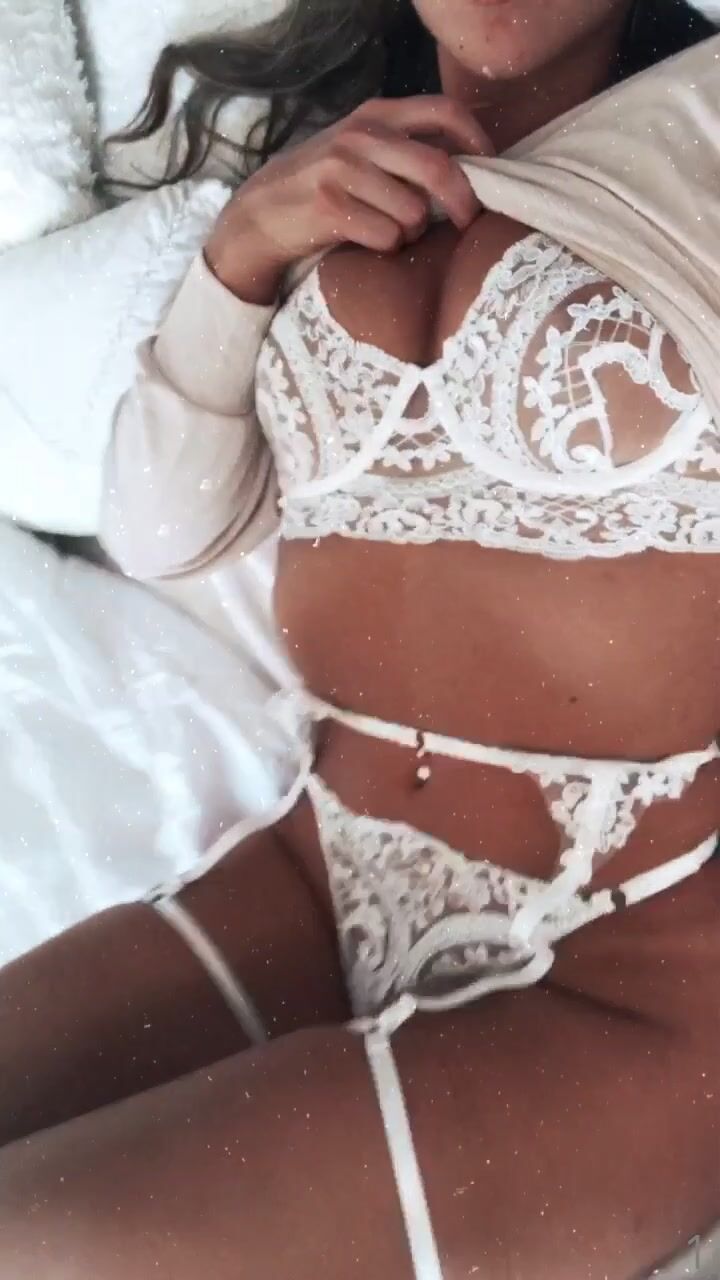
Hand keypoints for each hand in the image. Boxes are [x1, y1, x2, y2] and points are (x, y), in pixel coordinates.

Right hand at [205, 95, 493, 301]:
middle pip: (438, 169)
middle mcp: (361, 137)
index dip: (477, 140)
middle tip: (468, 222)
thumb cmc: (323, 184)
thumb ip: (404, 148)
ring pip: (413, 212)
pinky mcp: (330, 208)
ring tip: (392, 230)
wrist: (261, 212)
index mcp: (375, 115)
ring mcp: (343, 171)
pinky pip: (387, 237)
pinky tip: (369, 241)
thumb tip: (469, 166)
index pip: (444, 112)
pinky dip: (387, 247)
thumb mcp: (360, 148)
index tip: (490, 167)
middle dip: (463, 202)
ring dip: (413, 232)